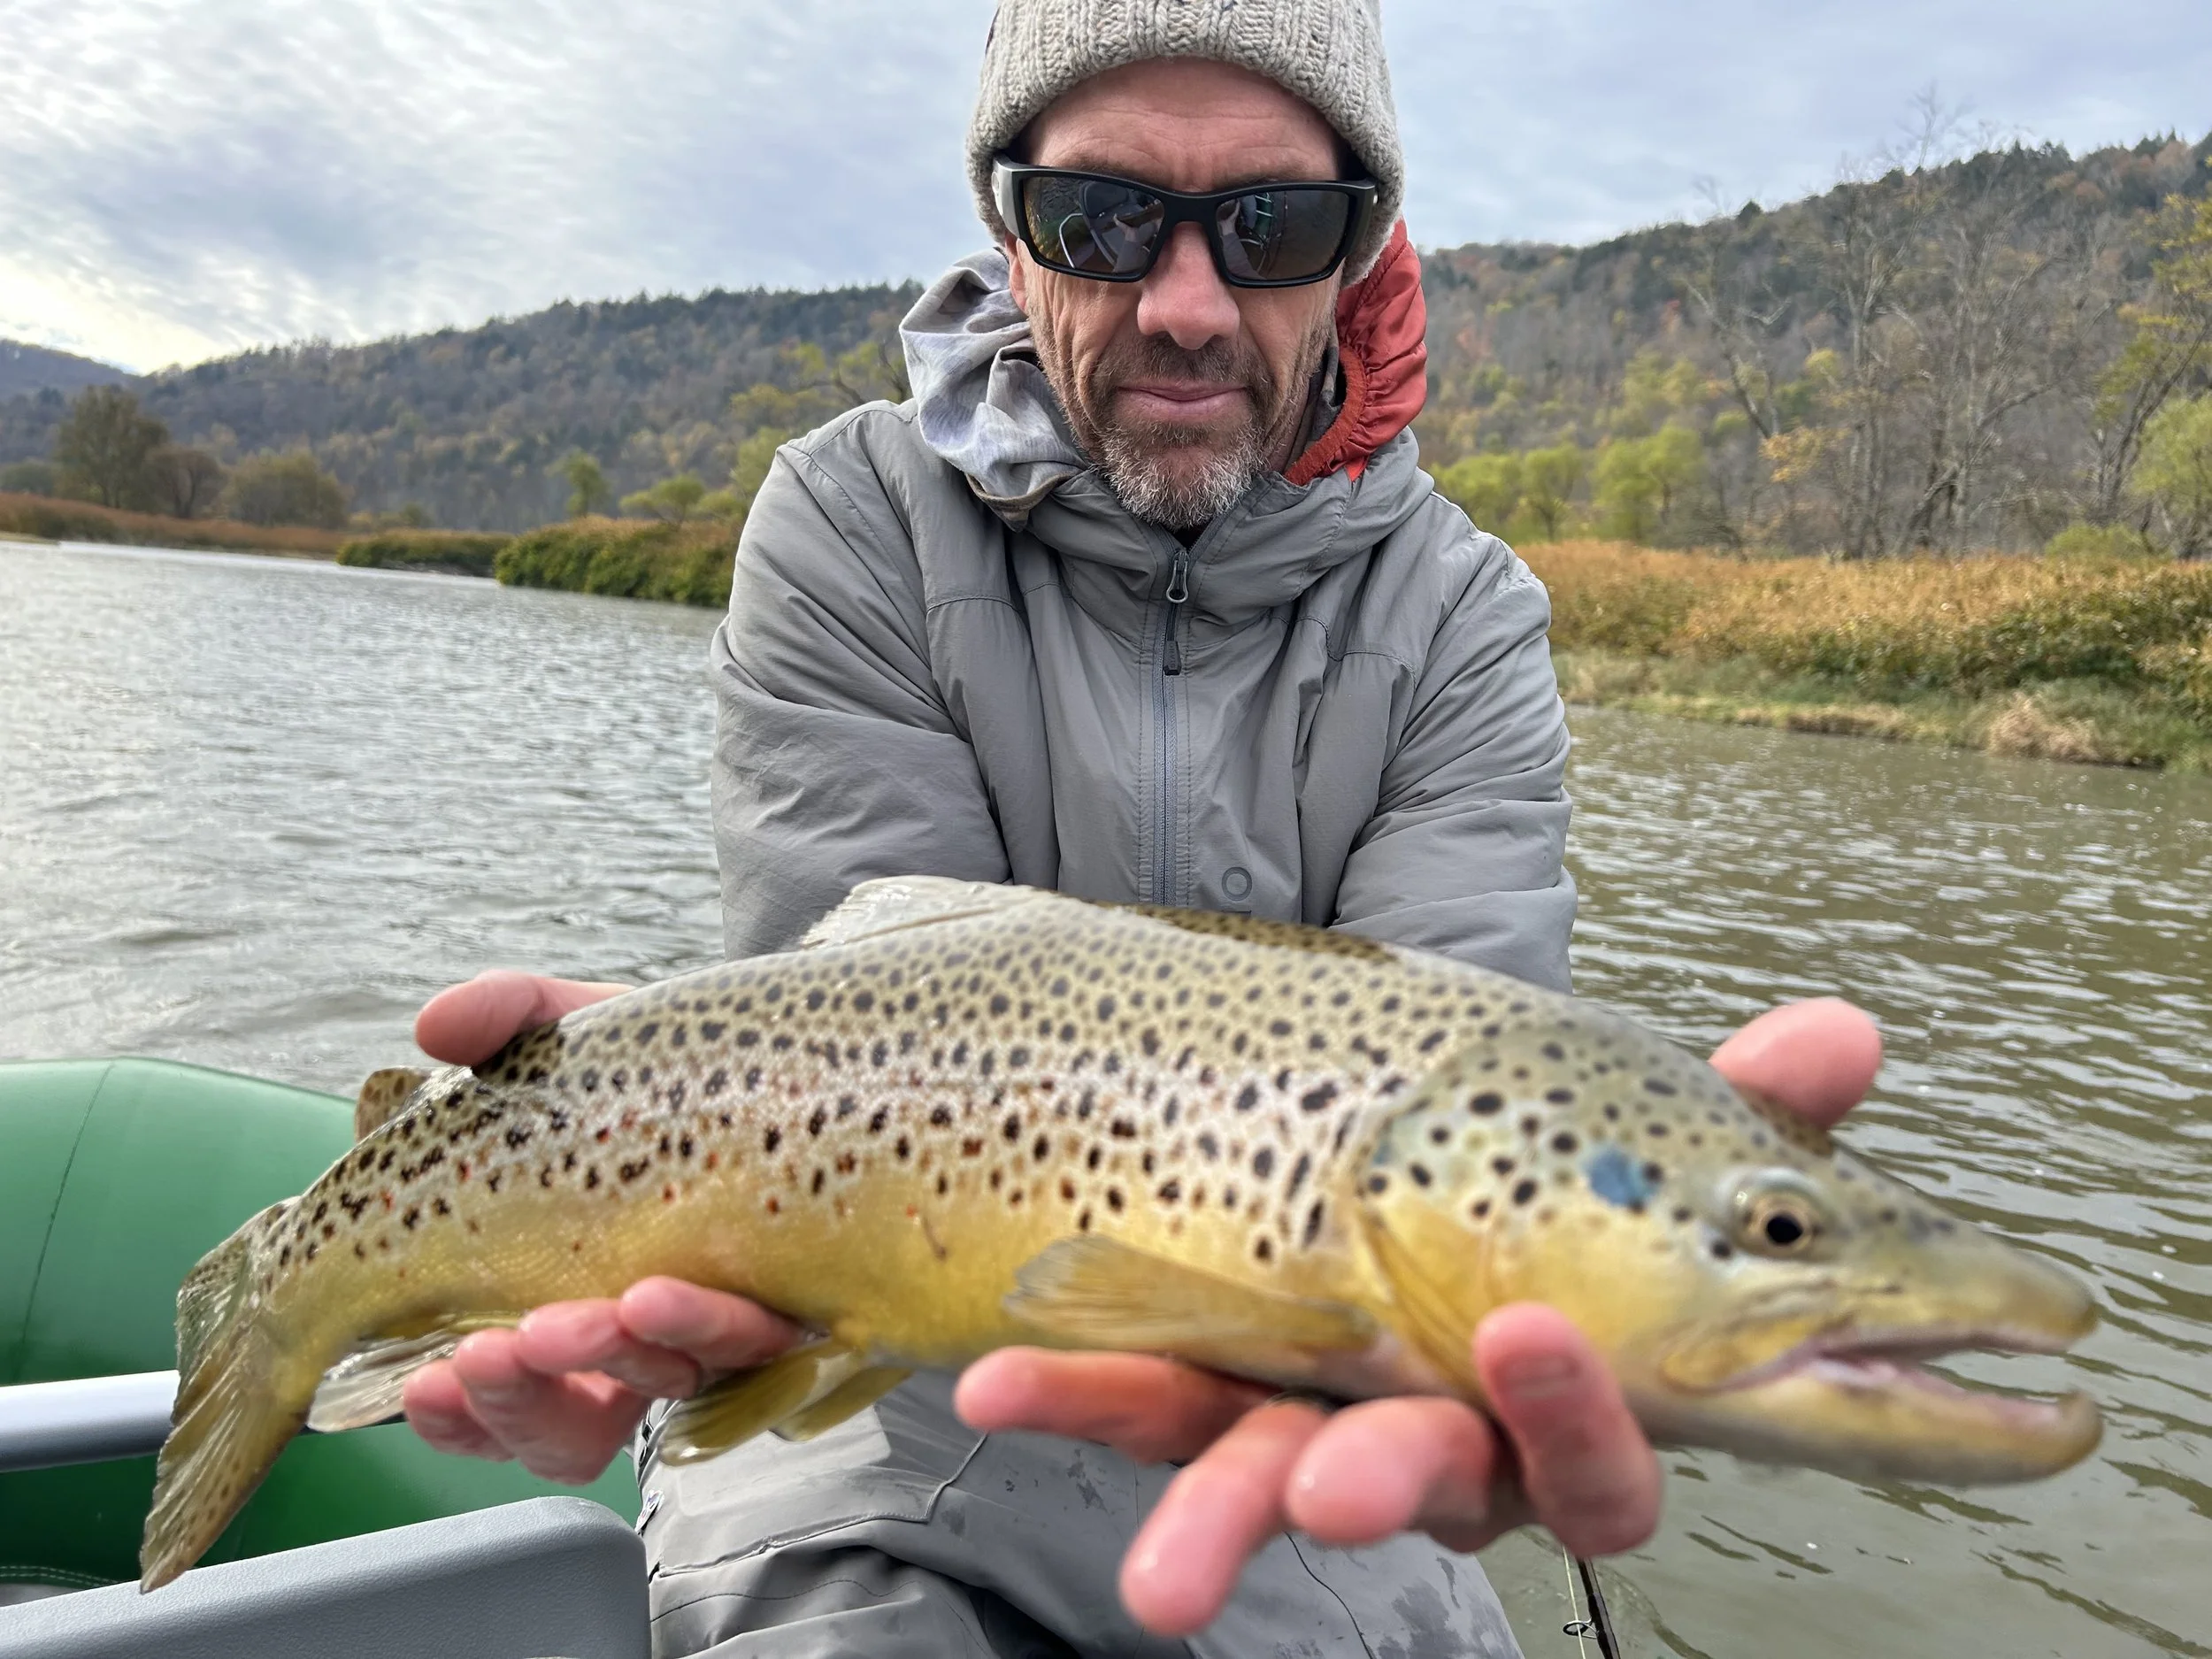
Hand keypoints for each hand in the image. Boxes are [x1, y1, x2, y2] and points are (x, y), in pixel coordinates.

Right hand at [400, 972, 802, 1481]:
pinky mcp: (800, 1304)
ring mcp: (722, 1326)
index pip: (501, 1402)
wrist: (793, 1043)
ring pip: (666, 1387)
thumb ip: (505, 1020)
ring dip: (614, 1358)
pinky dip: (701, 1326)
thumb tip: (433, 1026)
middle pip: (575, 1427)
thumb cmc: (666, 1066)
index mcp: (563, 1300)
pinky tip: (654, 1295)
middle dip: (525, 1399)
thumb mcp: (578, 1035)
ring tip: (580, 1317)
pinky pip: (757, 1349)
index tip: (425, 1382)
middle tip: (492, 1352)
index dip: (459, 1417)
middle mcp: (641, 1339)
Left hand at [954, 996, 1884, 1635]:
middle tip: (1341, 1485)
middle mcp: (1441, 1433)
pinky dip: (1074, 1388)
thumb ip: (1747, 1101)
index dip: (1580, 1416)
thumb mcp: (1643, 1142)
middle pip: (1428, 1486)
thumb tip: (1851, 1034)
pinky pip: (1139, 1401)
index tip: (1534, 1332)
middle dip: (1387, 1483)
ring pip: (1264, 1471)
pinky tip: (995, 1378)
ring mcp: (1310, 1416)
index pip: (1598, 1450)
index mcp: (1562, 1396)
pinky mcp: (1203, 1386)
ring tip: (1154, 1545)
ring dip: (1210, 1496)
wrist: (1409, 1157)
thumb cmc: (1559, 1182)